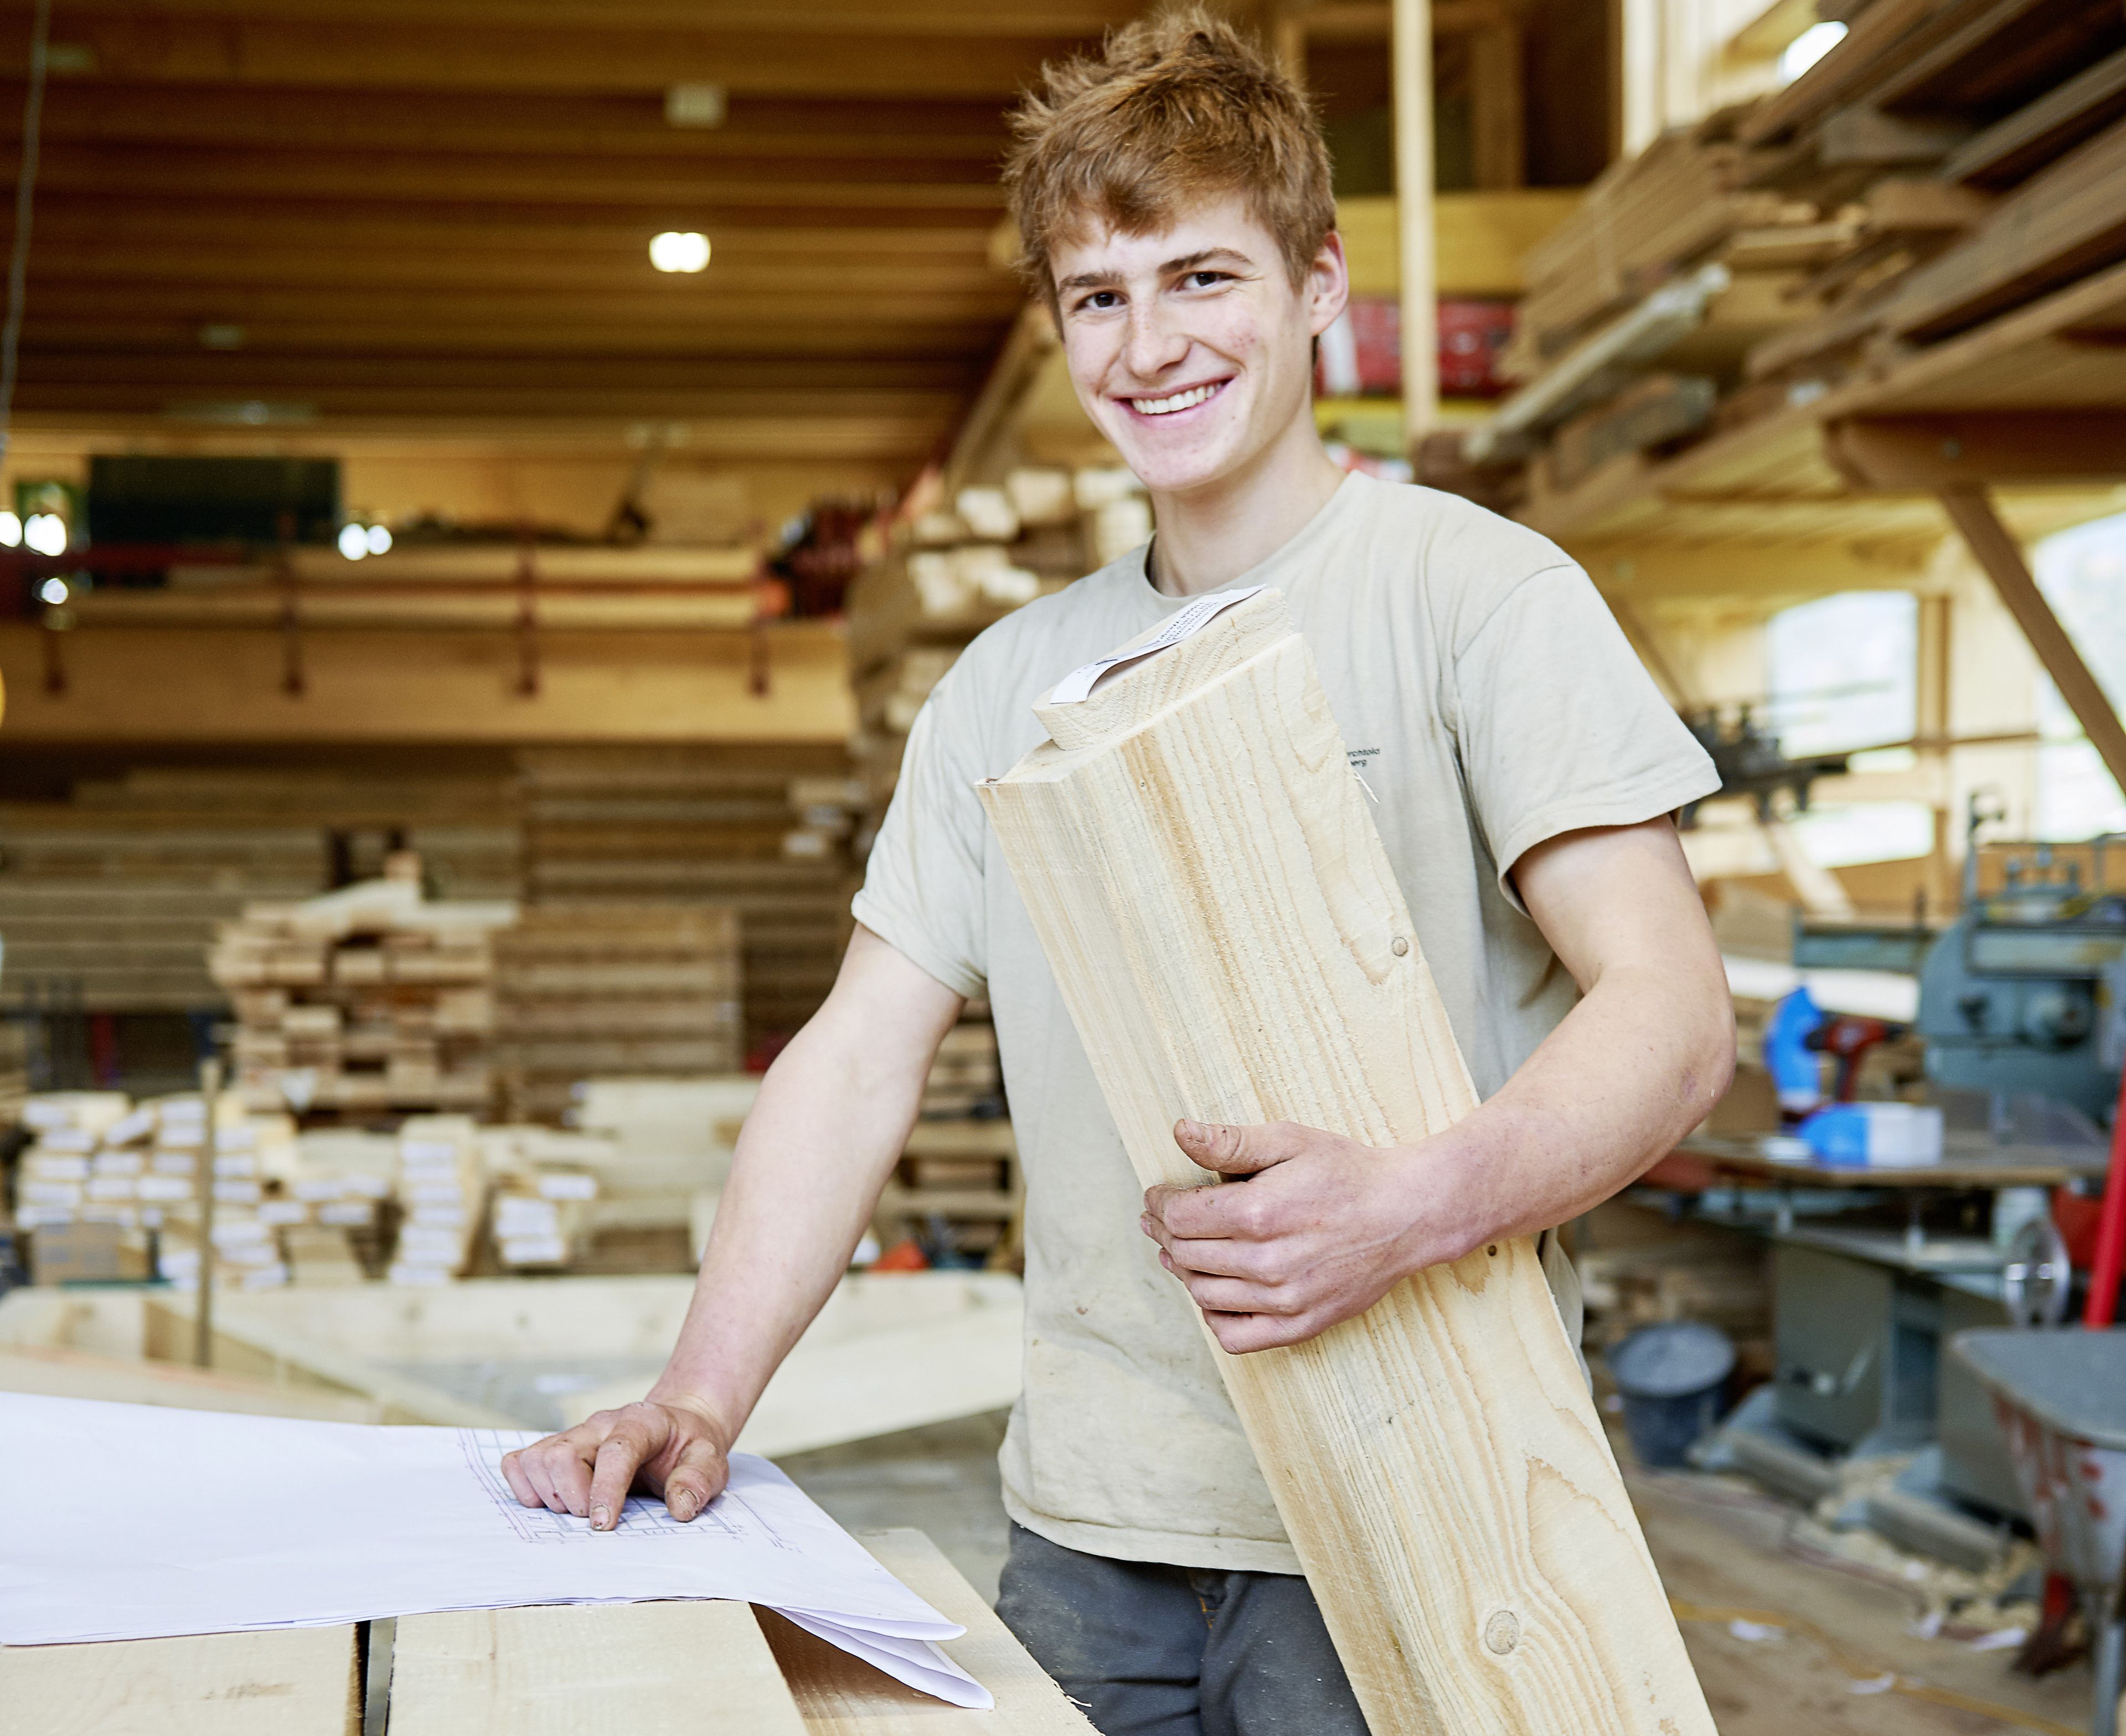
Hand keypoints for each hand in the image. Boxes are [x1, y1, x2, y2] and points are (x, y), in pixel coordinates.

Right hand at [501, 1393, 733, 1530]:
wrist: (678, 1428)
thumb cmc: (689, 1448)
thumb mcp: (710, 1460)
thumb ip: (699, 1479)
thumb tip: (680, 1507)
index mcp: (641, 1422)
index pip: (615, 1450)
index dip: (605, 1490)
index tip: (604, 1526)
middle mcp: (601, 1424)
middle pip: (561, 1453)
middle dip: (572, 1497)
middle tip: (595, 1518)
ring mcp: (575, 1435)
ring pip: (536, 1458)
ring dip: (548, 1495)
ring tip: (577, 1510)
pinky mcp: (556, 1449)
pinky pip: (519, 1462)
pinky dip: (523, 1487)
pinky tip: (549, 1501)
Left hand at [1140, 1118, 1473, 1353]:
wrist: (1406, 1214)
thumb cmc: (1347, 1173)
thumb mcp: (1290, 1140)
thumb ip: (1231, 1141)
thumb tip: (1180, 1132)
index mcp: (1260, 1212)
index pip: (1179, 1217)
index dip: (1158, 1204)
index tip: (1157, 1196)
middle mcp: (1268, 1262)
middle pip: (1185, 1255)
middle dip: (1164, 1234)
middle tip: (1160, 1221)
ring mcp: (1285, 1300)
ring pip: (1203, 1294)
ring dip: (1184, 1272)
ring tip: (1182, 1252)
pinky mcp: (1301, 1325)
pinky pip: (1235, 1337)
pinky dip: (1214, 1317)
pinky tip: (1216, 1293)